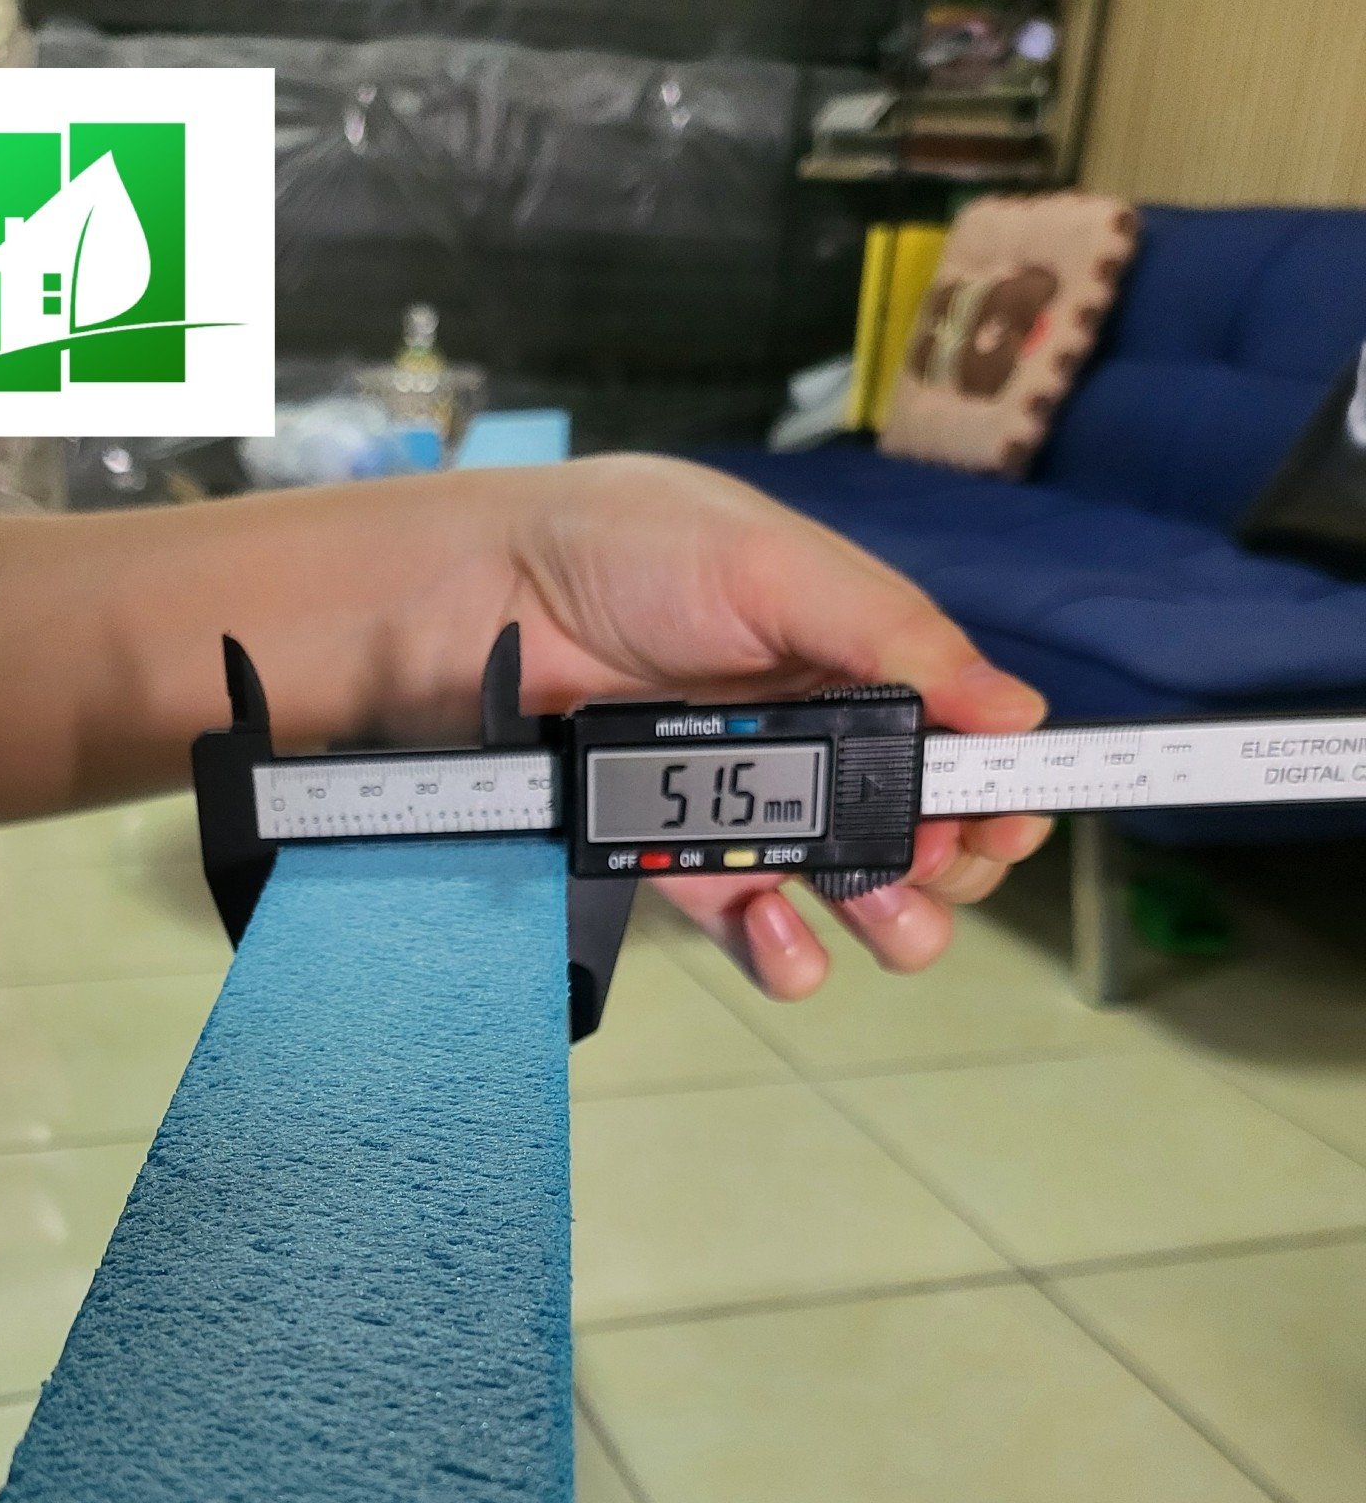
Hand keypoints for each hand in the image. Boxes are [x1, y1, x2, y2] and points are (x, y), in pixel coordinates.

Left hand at [485, 455, 1051, 998]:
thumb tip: (1015, 709)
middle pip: (925, 836)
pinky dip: (784, 951)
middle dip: (946, 863)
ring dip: (886, 919)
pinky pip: (757, 933)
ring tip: (871, 907)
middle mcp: (820, 745)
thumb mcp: (776, 568)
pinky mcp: (686, 864)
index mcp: (860, 664)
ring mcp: (755, 812)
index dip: (995, 792)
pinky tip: (781, 932)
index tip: (1005, 820)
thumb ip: (893, 639)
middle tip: (925, 855)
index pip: (960, 746)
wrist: (488, 601)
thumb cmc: (628, 550)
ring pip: (857, 897)